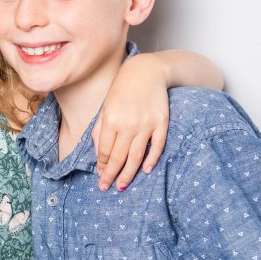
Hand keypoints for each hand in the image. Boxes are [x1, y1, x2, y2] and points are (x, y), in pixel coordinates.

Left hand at [93, 53, 168, 191]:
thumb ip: (101, 130)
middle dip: (110, 175)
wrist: (146, 72)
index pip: (104, 150)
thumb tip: (99, 155)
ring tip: (121, 186)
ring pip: (136, 156)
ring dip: (128, 173)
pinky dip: (152, 159)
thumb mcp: (105, 107)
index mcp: (110, 120)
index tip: (100, 174)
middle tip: (105, 188)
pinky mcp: (162, 122)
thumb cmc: (122, 90)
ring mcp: (146, 124)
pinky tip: (145, 170)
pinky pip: (157, 146)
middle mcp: (128, 124)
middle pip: (118, 157)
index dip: (101, 164)